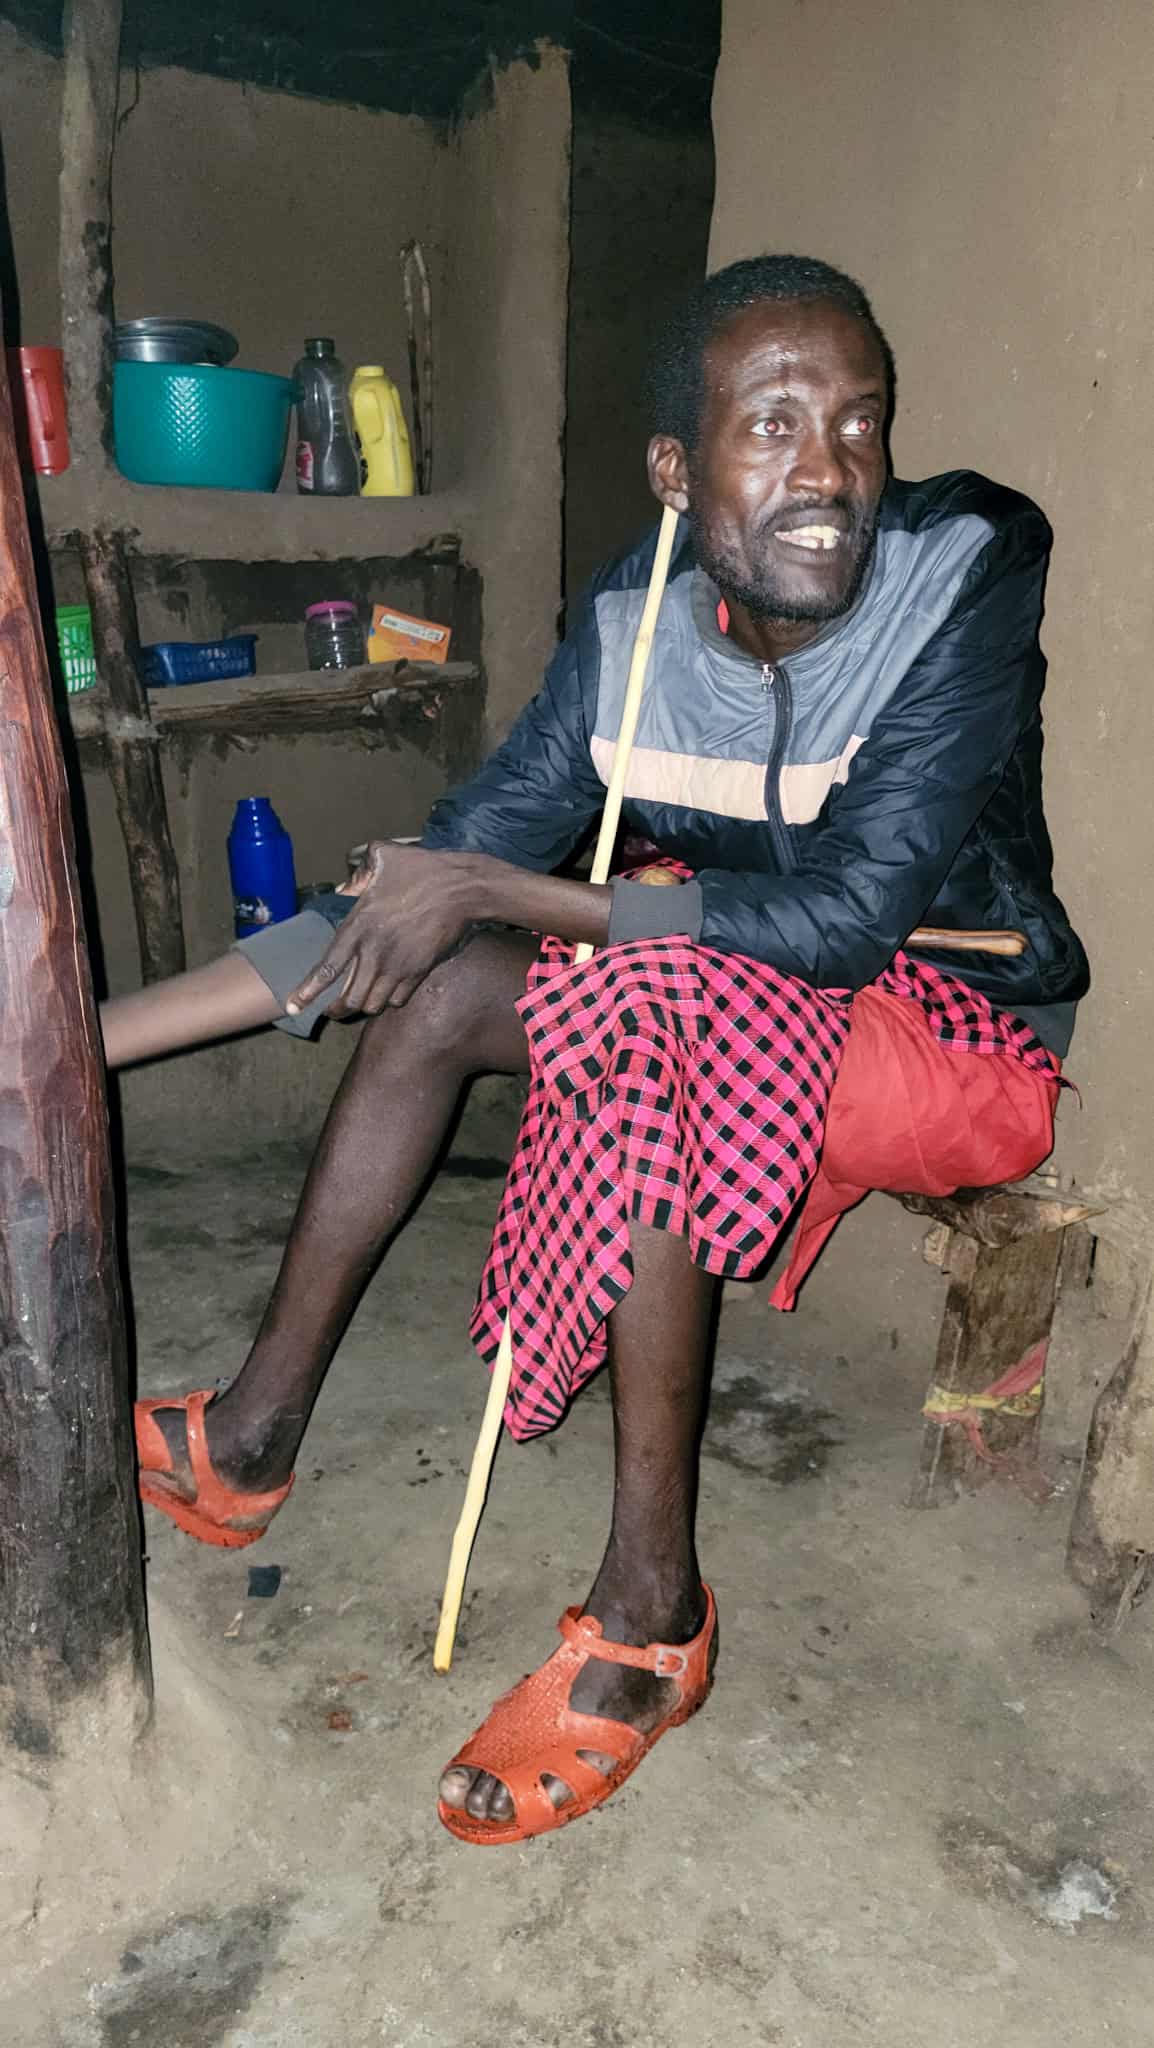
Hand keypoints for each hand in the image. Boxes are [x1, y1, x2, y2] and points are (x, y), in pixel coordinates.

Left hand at [286, 842, 478, 1017]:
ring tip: (358, 1003)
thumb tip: (344, 886)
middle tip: (330, 1010)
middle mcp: (375, 953)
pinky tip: (387, 993)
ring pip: (373, 1004)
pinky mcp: (420, 972)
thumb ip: (358, 872)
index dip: (307, 992)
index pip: (327, 969)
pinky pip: (398, 1000)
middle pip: (349, 999)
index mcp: (359, 927)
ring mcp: (399, 966)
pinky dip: (389, 1001)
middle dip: (336, 1010)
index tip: (292, 1008)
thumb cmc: (423, 869)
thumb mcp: (383, 857)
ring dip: (363, 1006)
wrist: (463, 887)